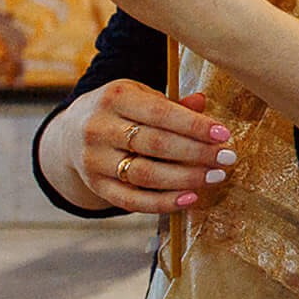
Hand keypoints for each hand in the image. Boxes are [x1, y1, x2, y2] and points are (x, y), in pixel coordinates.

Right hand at [45, 79, 234, 216]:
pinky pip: (131, 200)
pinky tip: (190, 198)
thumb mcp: (141, 95)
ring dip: (185, 179)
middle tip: (228, 159)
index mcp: (115, 97)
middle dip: (197, 153)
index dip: (194, 125)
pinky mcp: (95, 185)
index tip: (224, 135)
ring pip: (145, 174)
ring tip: (216, 177)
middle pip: (155, 145)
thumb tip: (203, 101)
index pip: (160, 113)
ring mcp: (94, 160)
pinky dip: (162, 202)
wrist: (71, 132)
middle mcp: (99, 128)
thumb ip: (172, 104)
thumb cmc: (121, 110)